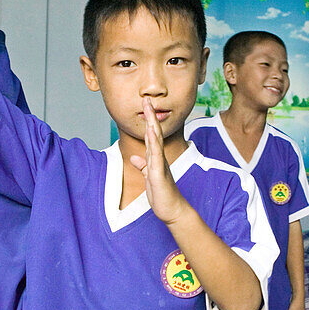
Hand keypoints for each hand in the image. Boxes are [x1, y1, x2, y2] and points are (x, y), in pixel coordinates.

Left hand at [129, 98, 187, 223]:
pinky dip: (154, 143)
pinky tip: (152, 133)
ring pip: (156, 140)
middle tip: (146, 99)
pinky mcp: (159, 174)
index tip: (145, 106)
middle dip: (150, 116)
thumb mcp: (149, 178)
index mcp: (156, 159)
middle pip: (155, 133)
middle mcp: (159, 158)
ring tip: (149, 109)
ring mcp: (160, 164)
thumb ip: (143, 166)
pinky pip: (156, 156)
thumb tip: (135, 157)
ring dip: (152, 124)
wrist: (173, 210)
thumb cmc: (163, 195)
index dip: (148, 121)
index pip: (151, 136)